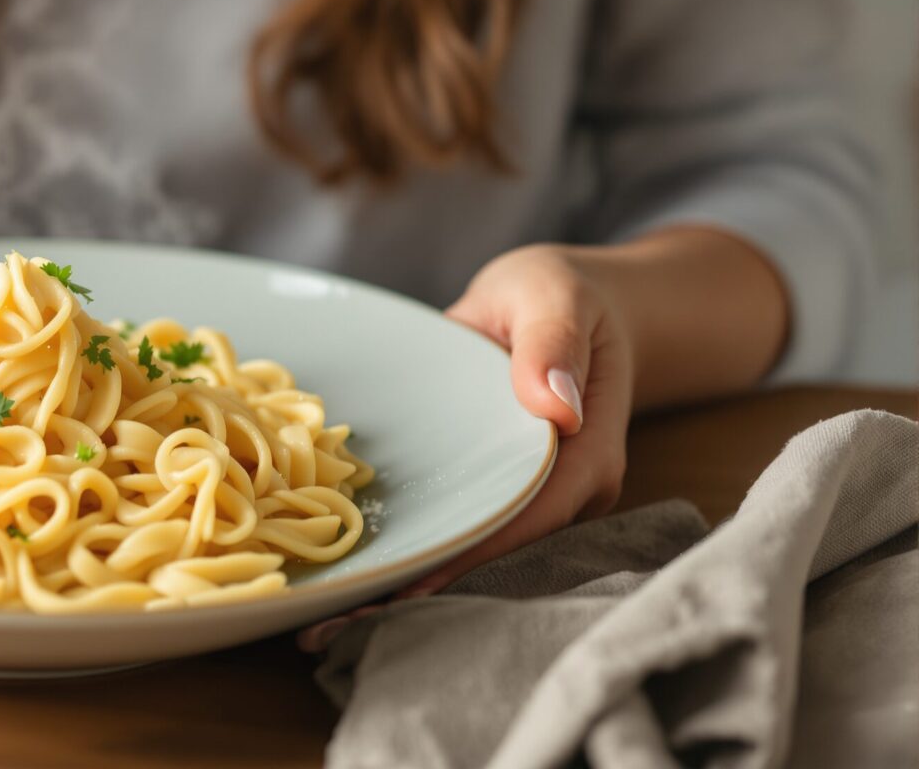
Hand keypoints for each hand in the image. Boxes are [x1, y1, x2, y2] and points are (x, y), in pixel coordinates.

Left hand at [298, 244, 632, 650]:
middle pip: (501, 553)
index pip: (530, 516)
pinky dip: (420, 553)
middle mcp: (569, 490)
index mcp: (588, 452)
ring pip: (481, 551)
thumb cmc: (565, 293)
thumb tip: (556, 406)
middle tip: (337, 625)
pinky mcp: (506, 490)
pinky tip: (358, 582)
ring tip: (330, 623)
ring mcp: (540, 496)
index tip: (408, 585)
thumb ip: (550, 344)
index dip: (471, 553)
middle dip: (427, 589)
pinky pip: (466, 528)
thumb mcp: (554, 296)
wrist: (577, 302)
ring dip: (414, 584)